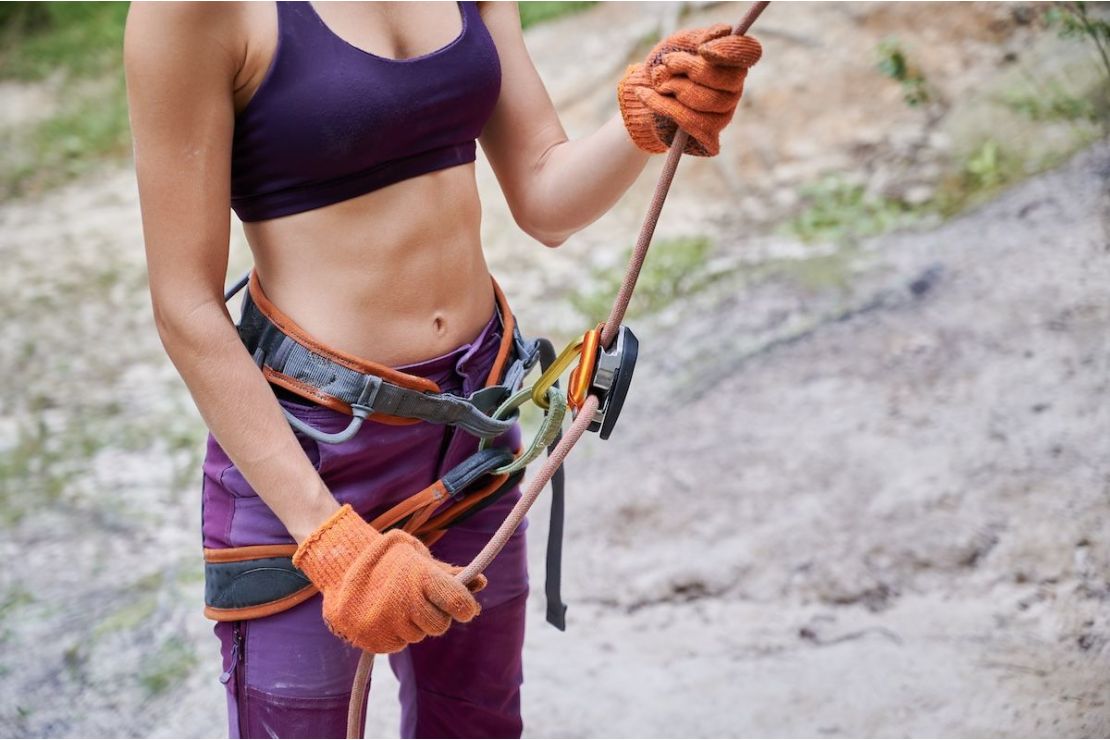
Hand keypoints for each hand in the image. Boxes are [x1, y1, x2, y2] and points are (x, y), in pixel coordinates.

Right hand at [292, 504, 486, 653]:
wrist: (340, 564)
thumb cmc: (388, 559)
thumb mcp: (417, 557)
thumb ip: (448, 573)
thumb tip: (482, 583)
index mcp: (420, 577)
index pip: (457, 601)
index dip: (465, 607)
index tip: (466, 608)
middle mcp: (404, 601)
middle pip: (440, 626)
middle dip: (435, 615)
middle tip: (420, 600)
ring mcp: (386, 622)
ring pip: (418, 636)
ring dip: (412, 623)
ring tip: (394, 602)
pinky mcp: (372, 639)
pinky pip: (397, 644)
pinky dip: (394, 633)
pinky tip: (382, 614)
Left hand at [617, 23, 761, 156]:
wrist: (644, 94)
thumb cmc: (666, 65)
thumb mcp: (679, 43)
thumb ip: (701, 36)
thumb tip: (725, 30)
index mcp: (733, 60)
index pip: (750, 52)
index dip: (729, 50)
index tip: (703, 49)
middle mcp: (735, 86)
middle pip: (725, 79)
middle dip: (690, 68)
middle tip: (668, 63)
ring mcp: (725, 111)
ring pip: (707, 100)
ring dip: (675, 87)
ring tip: (660, 82)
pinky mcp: (710, 133)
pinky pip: (690, 121)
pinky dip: (661, 104)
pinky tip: (645, 94)